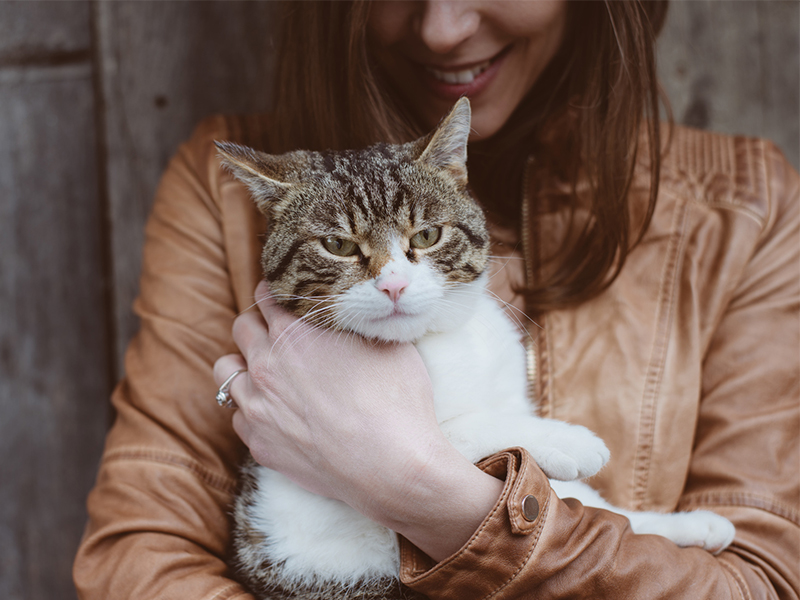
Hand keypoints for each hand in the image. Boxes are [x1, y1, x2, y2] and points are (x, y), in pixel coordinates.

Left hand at [214, 280, 502, 560]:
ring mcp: (258, 407)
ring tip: (268, 371)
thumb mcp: (387, 343)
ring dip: (244, 364)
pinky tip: (276, 411)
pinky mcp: (260, 444)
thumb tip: (353, 310)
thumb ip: (356, 322)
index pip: (266, 296)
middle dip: (258, 323)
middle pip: (242, 328)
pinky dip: (252, 408)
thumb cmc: (397, 401)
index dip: (276, 291)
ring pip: (226, 371)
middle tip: (279, 331)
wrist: (393, 467)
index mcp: (295, 333)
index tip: (284, 294)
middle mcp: (266, 365)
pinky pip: (238, 417)